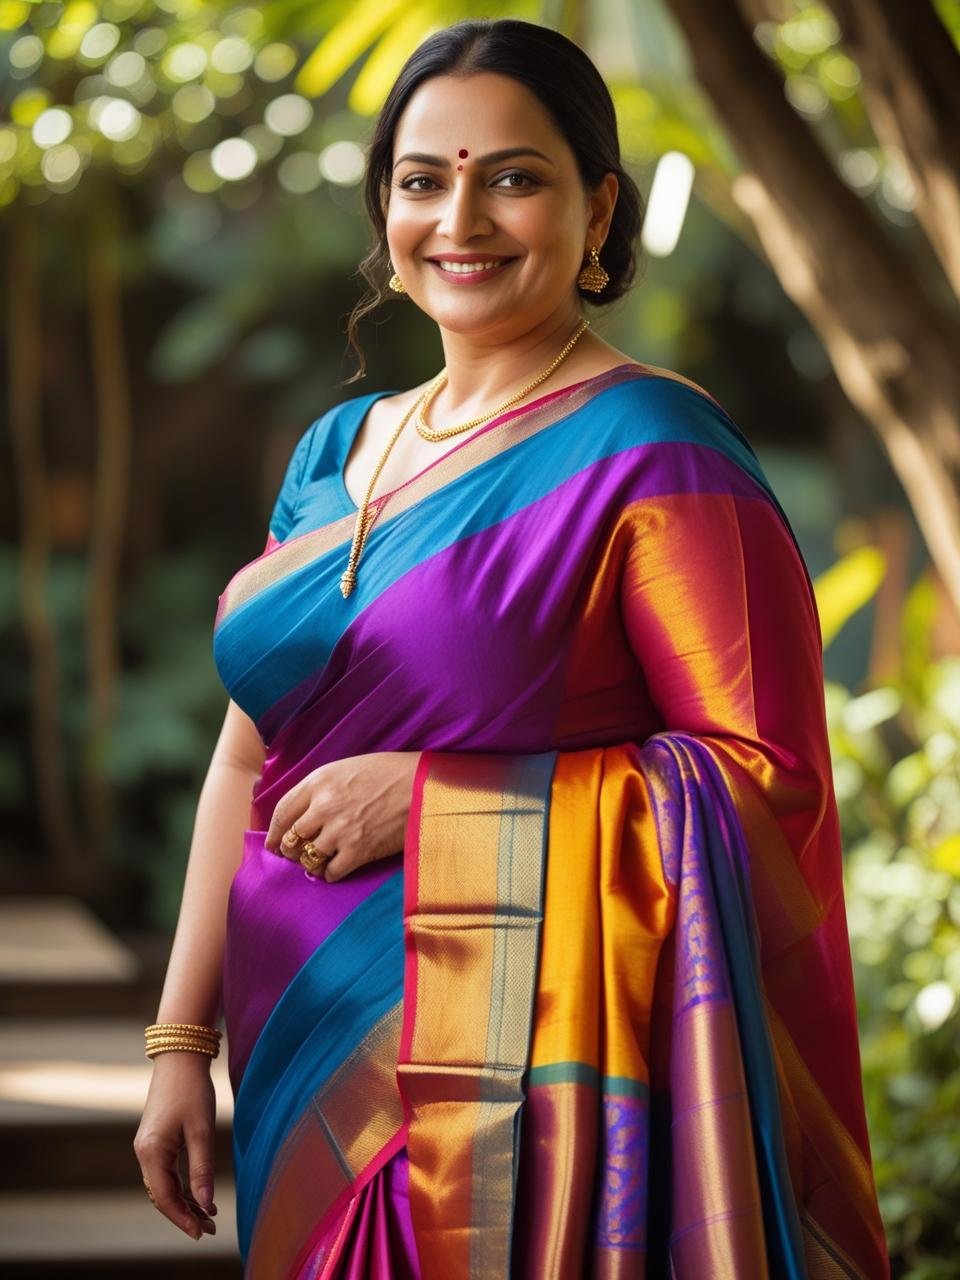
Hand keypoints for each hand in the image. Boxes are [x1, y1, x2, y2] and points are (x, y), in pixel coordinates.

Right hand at [134, 1053, 217, 1240]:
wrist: (179, 1057)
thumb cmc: (192, 1090)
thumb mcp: (201, 1130)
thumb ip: (202, 1168)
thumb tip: (205, 1204)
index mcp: (152, 1153)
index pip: (164, 1198)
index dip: (183, 1219)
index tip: (202, 1233)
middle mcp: (144, 1153)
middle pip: (162, 1195)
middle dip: (185, 1214)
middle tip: (211, 1228)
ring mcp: (147, 1146)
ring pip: (164, 1185)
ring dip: (184, 1201)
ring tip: (209, 1216)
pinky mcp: (155, 1140)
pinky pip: (165, 1172)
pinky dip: (181, 1185)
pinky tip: (199, 1193)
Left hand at [264, 750, 422, 882]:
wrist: (422, 785)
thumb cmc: (388, 773)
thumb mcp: (347, 768)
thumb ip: (322, 788)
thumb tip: (303, 812)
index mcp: (319, 782)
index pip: (281, 812)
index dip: (273, 832)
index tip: (273, 843)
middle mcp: (324, 807)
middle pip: (291, 839)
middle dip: (290, 851)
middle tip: (295, 855)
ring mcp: (340, 831)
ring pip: (308, 859)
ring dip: (310, 864)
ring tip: (317, 862)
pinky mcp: (358, 851)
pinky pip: (331, 872)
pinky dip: (330, 874)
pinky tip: (337, 868)